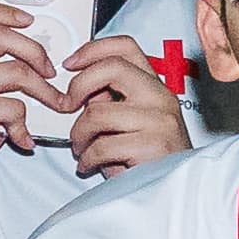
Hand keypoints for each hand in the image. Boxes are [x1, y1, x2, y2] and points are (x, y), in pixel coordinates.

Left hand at [53, 31, 192, 178]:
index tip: (69, 64)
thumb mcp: (130, 122)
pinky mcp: (153, 146)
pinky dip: (86, 157)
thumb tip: (79, 89)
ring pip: (97, 112)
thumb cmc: (146, 158)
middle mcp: (160, 97)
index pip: (126, 47)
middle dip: (78, 86)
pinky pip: (102, 145)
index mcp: (154, 86)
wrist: (172, 191)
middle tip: (66, 106)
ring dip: (78, 134)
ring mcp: (159, 120)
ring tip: (81, 148)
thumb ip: (109, 100)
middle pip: (111, 67)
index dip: (92, 49)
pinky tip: (89, 164)